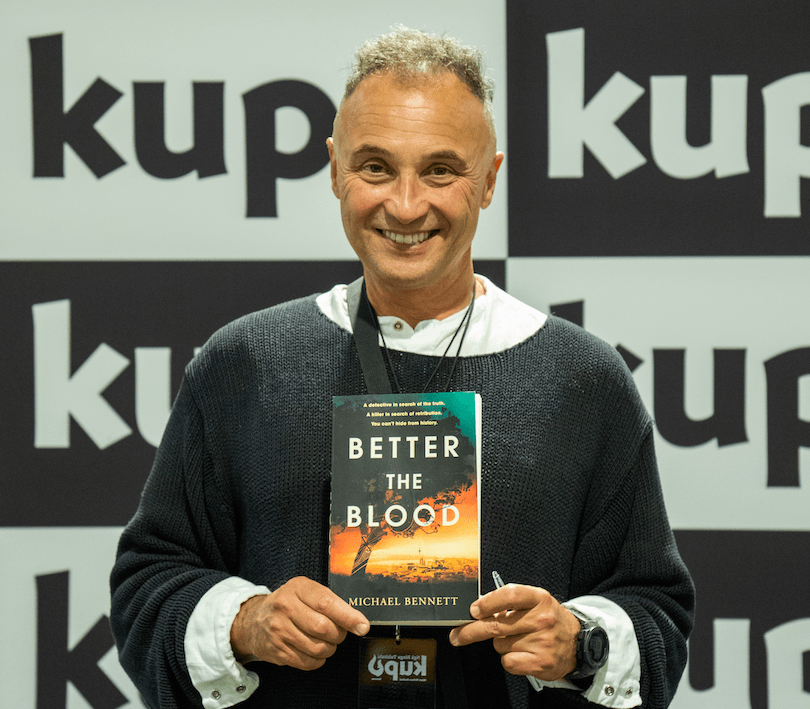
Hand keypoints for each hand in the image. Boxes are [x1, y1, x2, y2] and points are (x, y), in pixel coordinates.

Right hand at [230, 576, 369, 670]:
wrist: (255, 619)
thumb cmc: (288, 603)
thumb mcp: (305, 590)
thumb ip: (329, 600)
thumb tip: (356, 620)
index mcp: (297, 588)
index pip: (327, 603)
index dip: (348, 616)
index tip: (362, 625)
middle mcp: (286, 607)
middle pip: (324, 628)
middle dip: (339, 634)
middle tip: (339, 632)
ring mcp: (280, 630)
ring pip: (318, 647)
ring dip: (330, 648)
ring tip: (326, 641)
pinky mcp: (278, 651)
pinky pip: (308, 662)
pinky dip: (318, 660)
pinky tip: (314, 651)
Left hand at [448, 583, 579, 681]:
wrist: (578, 644)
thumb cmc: (550, 620)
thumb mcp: (536, 602)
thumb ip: (510, 601)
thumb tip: (477, 609)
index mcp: (539, 598)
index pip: (510, 595)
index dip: (488, 602)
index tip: (473, 609)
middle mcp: (542, 619)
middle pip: (497, 625)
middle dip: (471, 631)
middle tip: (457, 635)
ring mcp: (542, 642)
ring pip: (500, 644)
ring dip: (500, 644)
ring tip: (517, 640)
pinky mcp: (541, 662)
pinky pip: (508, 661)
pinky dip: (508, 659)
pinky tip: (521, 653)